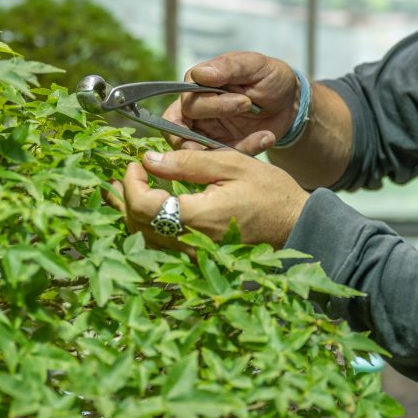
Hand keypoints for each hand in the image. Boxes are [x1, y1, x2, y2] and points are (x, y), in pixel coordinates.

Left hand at [114, 148, 309, 254]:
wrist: (296, 225)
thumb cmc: (269, 192)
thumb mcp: (231, 165)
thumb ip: (188, 162)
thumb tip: (148, 159)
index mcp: (198, 216)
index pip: (144, 205)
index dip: (132, 183)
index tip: (135, 162)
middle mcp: (191, 242)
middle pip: (138, 226)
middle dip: (124, 197)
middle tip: (123, 173)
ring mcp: (194, 255)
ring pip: (146, 240)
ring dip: (131, 213)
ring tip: (122, 190)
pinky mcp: (198, 258)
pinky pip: (161, 246)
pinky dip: (148, 226)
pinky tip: (146, 209)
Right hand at [162, 52, 300, 154]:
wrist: (289, 102)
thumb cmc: (268, 76)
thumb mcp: (254, 65)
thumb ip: (228, 67)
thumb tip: (199, 74)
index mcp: (197, 85)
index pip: (186, 100)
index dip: (211, 104)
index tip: (244, 100)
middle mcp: (196, 109)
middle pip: (183, 124)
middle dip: (219, 115)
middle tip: (247, 106)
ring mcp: (206, 132)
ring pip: (198, 148)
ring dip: (225, 146)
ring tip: (258, 138)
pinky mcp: (221, 148)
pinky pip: (224, 158)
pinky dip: (246, 150)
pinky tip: (267, 138)